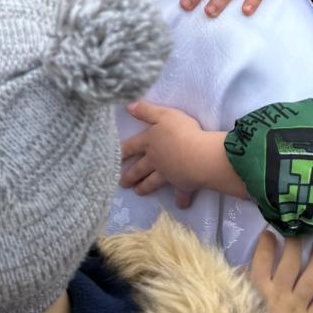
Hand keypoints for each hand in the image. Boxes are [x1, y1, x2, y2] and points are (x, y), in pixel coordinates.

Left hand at [119, 100, 244, 205]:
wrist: (199, 156)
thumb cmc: (182, 132)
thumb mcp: (164, 115)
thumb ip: (146, 111)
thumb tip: (128, 106)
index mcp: (150, 143)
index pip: (131, 147)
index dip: (121, 153)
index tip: (113, 160)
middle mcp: (155, 161)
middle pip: (139, 169)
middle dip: (130, 176)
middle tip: (122, 183)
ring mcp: (167, 174)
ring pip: (152, 183)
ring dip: (145, 188)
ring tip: (138, 192)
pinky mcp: (182, 184)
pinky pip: (181, 193)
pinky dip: (181, 199)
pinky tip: (181, 205)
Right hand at [245, 232, 312, 312]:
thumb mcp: (238, 307)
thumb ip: (239, 286)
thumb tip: (239, 267)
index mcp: (258, 290)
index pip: (262, 260)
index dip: (267, 244)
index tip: (271, 232)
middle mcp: (279, 294)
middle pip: (289, 264)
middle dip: (295, 245)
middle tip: (300, 231)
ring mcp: (297, 307)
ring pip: (310, 279)